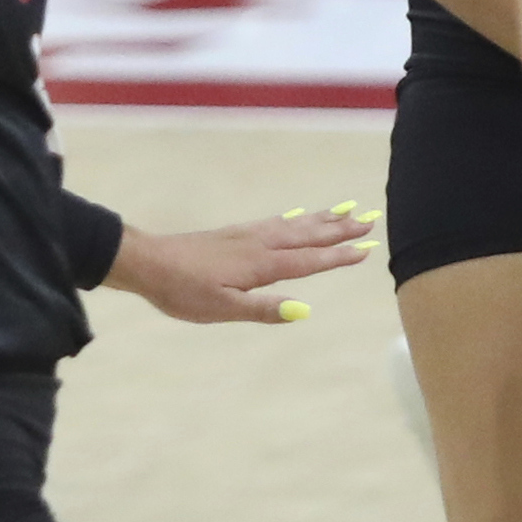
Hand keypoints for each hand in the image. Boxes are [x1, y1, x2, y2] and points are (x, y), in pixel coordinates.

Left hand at [107, 203, 379, 323]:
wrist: (150, 261)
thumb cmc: (183, 291)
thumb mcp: (222, 309)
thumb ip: (263, 309)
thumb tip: (304, 311)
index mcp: (261, 265)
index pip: (309, 260)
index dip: (338, 256)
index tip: (366, 249)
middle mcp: (261, 244)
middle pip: (308, 235)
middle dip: (340, 229)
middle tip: (371, 219)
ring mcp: (249, 235)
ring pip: (295, 225)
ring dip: (323, 219)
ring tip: (347, 210)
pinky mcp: (237, 233)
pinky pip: (278, 221)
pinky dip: (297, 217)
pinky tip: (299, 215)